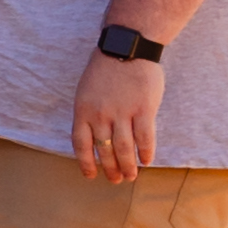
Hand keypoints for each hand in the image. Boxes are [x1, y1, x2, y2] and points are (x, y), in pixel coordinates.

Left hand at [73, 51, 165, 183]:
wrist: (127, 47)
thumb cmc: (105, 69)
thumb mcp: (87, 91)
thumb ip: (90, 113)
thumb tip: (96, 138)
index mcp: (83, 110)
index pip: (81, 144)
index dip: (86, 162)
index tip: (91, 175)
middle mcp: (100, 115)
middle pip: (104, 149)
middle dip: (110, 168)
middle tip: (116, 180)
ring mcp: (122, 112)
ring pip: (124, 148)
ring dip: (127, 165)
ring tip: (131, 175)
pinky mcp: (144, 108)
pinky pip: (145, 137)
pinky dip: (146, 152)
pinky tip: (147, 160)